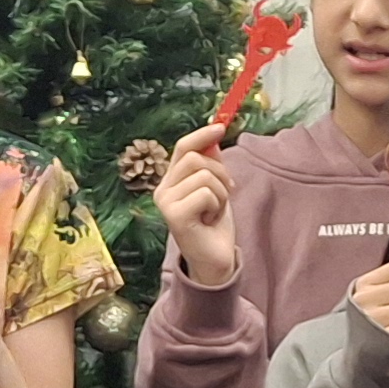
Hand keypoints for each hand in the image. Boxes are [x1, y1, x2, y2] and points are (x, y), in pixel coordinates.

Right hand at [153, 128, 239, 287]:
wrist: (215, 260)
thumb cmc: (214, 226)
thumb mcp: (216, 189)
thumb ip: (211, 165)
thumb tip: (213, 138)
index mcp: (171, 181)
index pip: (182, 147)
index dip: (202, 135)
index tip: (221, 127)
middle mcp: (162, 190)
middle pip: (195, 158)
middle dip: (219, 173)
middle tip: (225, 193)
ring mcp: (165, 203)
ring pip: (203, 175)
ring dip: (220, 193)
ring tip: (215, 210)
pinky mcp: (174, 216)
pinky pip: (205, 193)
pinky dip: (217, 206)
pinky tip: (210, 221)